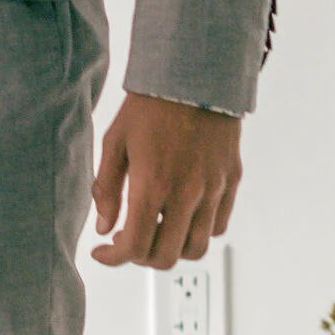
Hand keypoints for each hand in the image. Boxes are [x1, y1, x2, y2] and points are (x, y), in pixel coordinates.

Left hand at [90, 95, 240, 271]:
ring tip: (156, 229)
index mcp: (152, 185)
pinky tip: (180, 214)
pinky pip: (218, 226)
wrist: (196, 75)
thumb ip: (106, 190)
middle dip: (141, 257)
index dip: (113, 258)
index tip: (103, 251)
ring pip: (196, 249)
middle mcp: (186, 193)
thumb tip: (104, 227)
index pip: (134, 247)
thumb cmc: (151, 105)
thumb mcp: (114, 142)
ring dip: (172, 249)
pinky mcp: (231, 181)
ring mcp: (213, 189)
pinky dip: (197, 231)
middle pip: (166, 257)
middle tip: (128, 240)